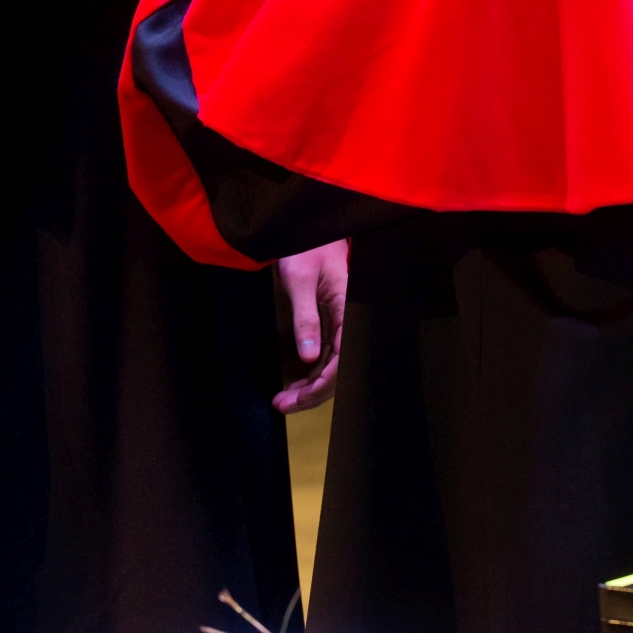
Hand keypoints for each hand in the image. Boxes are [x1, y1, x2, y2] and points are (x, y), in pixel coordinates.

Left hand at [274, 240, 347, 412]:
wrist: (308, 227)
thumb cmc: (306, 246)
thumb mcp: (299, 279)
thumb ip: (306, 317)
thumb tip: (309, 357)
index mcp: (349, 310)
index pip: (343, 359)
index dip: (323, 383)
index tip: (299, 398)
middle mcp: (350, 321)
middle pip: (339, 369)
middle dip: (313, 393)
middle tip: (283, 405)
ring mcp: (342, 322)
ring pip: (333, 365)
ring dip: (311, 386)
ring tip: (284, 401)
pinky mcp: (333, 321)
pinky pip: (327, 354)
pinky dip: (312, 372)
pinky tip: (296, 383)